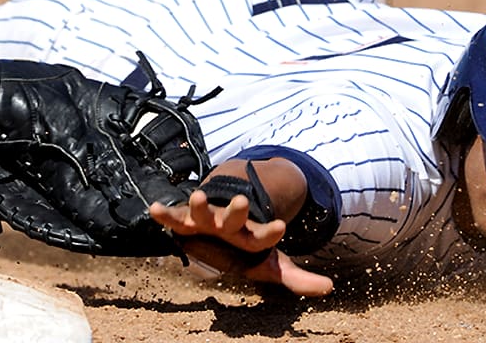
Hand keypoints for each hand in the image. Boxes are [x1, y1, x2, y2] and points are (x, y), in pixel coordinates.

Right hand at [150, 190, 333, 296]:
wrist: (219, 222)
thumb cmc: (244, 247)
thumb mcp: (268, 264)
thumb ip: (294, 278)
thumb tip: (331, 288)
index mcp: (250, 235)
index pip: (264, 234)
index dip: (271, 232)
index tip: (282, 226)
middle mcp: (229, 224)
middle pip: (233, 216)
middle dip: (235, 210)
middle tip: (241, 202)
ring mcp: (207, 219)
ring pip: (203, 210)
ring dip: (200, 204)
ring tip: (199, 196)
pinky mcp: (185, 220)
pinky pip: (174, 217)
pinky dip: (165, 213)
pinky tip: (155, 209)